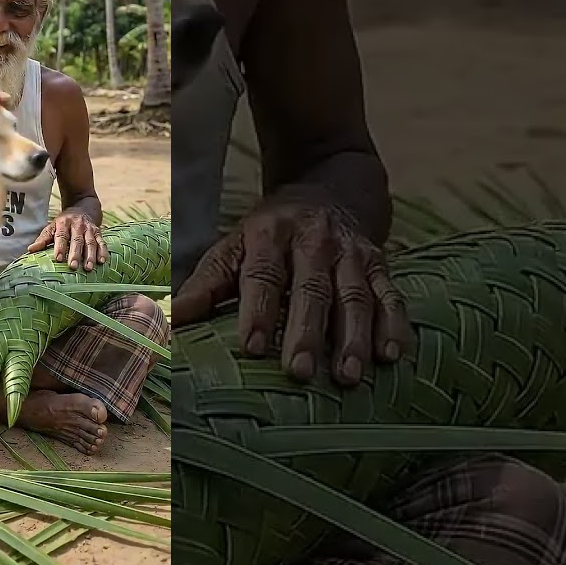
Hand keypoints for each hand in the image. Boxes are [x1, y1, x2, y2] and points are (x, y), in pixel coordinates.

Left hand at [27, 209, 107, 270]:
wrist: (82, 208)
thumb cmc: (63, 223)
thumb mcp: (52, 227)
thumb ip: (43, 239)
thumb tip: (30, 250)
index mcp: (63, 224)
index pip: (61, 236)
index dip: (60, 247)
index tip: (58, 259)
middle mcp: (77, 225)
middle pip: (77, 240)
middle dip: (75, 254)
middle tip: (73, 267)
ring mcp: (89, 229)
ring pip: (90, 242)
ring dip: (90, 255)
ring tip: (88, 268)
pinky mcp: (98, 232)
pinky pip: (101, 241)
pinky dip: (103, 251)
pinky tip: (102, 261)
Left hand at [171, 195, 413, 386]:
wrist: (329, 188)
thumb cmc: (271, 233)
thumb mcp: (235, 246)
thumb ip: (207, 284)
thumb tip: (172, 321)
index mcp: (269, 235)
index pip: (263, 275)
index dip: (257, 311)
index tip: (251, 348)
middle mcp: (313, 239)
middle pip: (311, 289)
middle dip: (305, 332)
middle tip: (299, 372)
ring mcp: (350, 251)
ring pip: (354, 295)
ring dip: (353, 337)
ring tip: (348, 376)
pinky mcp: (380, 262)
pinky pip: (390, 294)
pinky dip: (393, 324)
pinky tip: (391, 355)